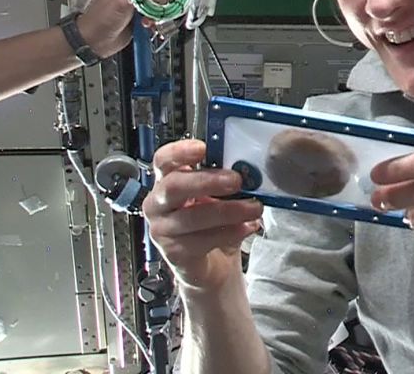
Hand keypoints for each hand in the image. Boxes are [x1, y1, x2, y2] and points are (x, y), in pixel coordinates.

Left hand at [77, 0, 171, 57]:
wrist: (95, 41)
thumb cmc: (100, 19)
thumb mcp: (121, 2)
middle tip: (154, 8)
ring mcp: (139, 1)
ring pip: (162, 1)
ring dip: (159, 12)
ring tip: (148, 20)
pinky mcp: (143, 15)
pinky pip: (159, 14)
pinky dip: (158, 21)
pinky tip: (149, 26)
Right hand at [142, 139, 262, 291]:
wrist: (211, 265)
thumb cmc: (214, 224)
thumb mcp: (220, 197)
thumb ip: (227, 182)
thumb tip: (250, 171)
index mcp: (168, 181)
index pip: (163, 160)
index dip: (179, 152)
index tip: (202, 148)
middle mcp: (159, 203)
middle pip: (175, 186)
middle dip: (208, 181)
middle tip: (236, 180)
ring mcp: (162, 229)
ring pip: (192, 216)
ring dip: (229, 210)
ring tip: (254, 208)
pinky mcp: (173, 252)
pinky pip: (201, 240)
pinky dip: (230, 232)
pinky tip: (247, 227)